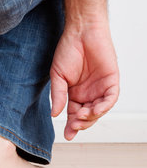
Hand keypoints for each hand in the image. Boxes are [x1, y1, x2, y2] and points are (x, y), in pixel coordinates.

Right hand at [50, 22, 118, 139]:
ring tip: (82, 117)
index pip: (74, 114)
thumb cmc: (67, 50)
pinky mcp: (111, 81)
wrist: (81, 32)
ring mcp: (100, 88)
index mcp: (74, 93)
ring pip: (99, 110)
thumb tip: (55, 114)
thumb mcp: (57, 76)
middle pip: (87, 116)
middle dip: (81, 123)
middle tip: (73, 125)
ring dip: (91, 117)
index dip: (71, 126)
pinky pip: (110, 98)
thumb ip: (57, 95)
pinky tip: (95, 110)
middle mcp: (88, 93)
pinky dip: (104, 106)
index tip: (67, 136)